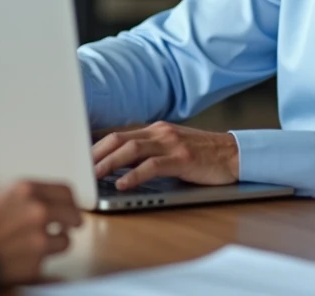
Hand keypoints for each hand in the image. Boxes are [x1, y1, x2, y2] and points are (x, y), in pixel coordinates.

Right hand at [0, 180, 82, 285]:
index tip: (71, 207)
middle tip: (72, 226)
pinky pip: (48, 261)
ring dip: (56, 242)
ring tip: (39, 245)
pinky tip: (22, 258)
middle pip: (72, 214)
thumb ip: (24, 198)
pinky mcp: (36, 262)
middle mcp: (36, 210)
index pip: (65, 190)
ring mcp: (38, 237)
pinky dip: (39, 261)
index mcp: (25, 189)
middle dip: (73, 222)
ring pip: (65, 240)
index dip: (71, 201)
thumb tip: (47, 201)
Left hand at [92, 121, 238, 189]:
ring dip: (109, 163)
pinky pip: (152, 166)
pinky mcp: (182, 158)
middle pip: (119, 139)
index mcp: (155, 130)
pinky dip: (134, 175)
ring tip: (94, 176)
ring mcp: (171, 144)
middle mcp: (160, 133)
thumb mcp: (172, 148)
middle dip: (96, 154)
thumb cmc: (202, 156)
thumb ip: (149, 154)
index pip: (118, 135)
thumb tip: (119, 168)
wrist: (234, 155)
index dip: (96, 147)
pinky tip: (122, 184)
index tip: (80, 160)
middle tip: (79, 168)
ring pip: (131, 150)